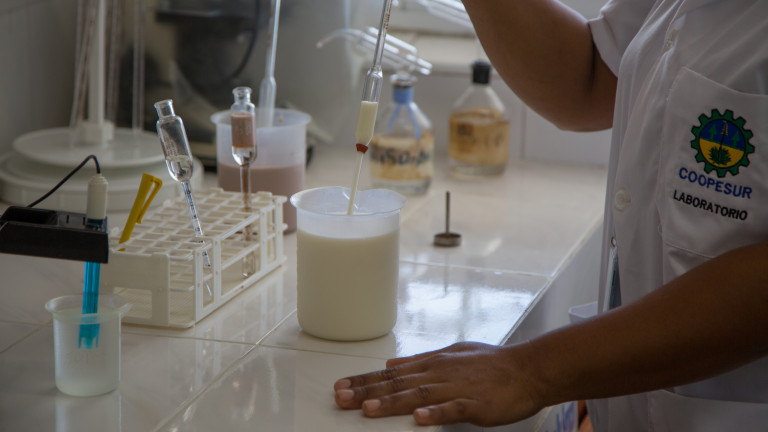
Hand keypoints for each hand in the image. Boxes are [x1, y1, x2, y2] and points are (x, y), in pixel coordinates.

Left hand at [333, 341, 542, 426]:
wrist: (528, 368)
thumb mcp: (451, 354)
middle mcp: (440, 373)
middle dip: (366, 391)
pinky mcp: (476, 404)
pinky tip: (420, 419)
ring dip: (392, 402)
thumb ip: (420, 360)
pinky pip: (453, 410)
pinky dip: (436, 414)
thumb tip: (391, 364)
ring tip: (368, 409)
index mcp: (433, 363)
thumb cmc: (492, 364)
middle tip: (341, 398)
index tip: (341, 386)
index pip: (391, 373)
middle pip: (397, 384)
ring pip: (419, 396)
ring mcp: (457, 388)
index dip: (364, 380)